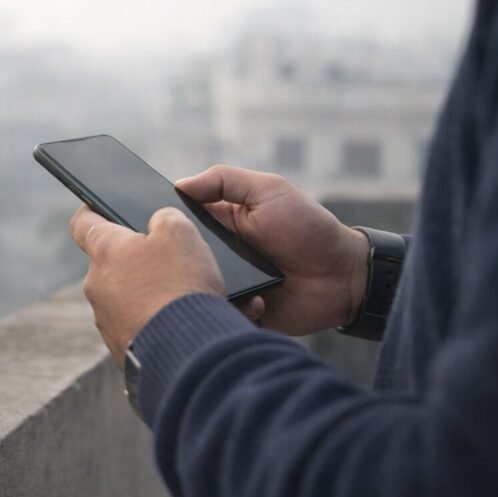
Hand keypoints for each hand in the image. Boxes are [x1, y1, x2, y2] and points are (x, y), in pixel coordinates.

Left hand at [69, 204, 224, 365]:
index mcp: (104, 251)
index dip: (90, 211)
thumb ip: (165, 218)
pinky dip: (150, 321)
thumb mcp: (181, 233)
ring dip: (142, 293)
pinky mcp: (120, 348)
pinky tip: (175, 322)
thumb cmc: (180, 285)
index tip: (96, 206)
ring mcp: (106, 321)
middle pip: (108, 263)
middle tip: (164, 258)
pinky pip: (134, 325)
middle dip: (132, 258)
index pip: (82, 223)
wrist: (187, 352)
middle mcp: (96, 285)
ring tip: (177, 295)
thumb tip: (158, 224)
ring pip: (121, 297)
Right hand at [176, 166, 368, 334]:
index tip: (153, 222)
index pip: (181, 223)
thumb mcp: (269, 190)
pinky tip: (253, 302)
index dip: (166, 222)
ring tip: (222, 282)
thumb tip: (180, 184)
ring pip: (198, 289)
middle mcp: (220, 256)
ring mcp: (230, 286)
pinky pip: (221, 316)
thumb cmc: (308, 228)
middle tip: (183, 258)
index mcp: (221, 224)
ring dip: (204, 288)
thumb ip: (224, 180)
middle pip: (183, 259)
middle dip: (179, 259)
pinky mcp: (241, 313)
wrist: (344, 276)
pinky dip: (230, 311)